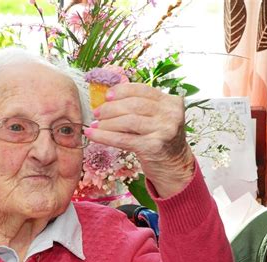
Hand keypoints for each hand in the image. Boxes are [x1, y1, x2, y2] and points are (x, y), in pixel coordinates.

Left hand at [85, 83, 194, 197]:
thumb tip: (107, 100)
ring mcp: (164, 131)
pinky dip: (104, 136)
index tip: (107, 96)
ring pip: (127, 121)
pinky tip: (92, 134)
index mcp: (171, 102)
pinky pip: (122, 139)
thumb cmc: (160, 140)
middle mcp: (170, 115)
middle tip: (97, 113)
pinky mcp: (153, 147)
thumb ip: (139, 106)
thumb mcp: (156, 118)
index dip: (122, 91)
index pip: (143, 90)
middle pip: (134, 105)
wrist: (173, 166)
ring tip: (95, 125)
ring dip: (106, 123)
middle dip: (110, 108)